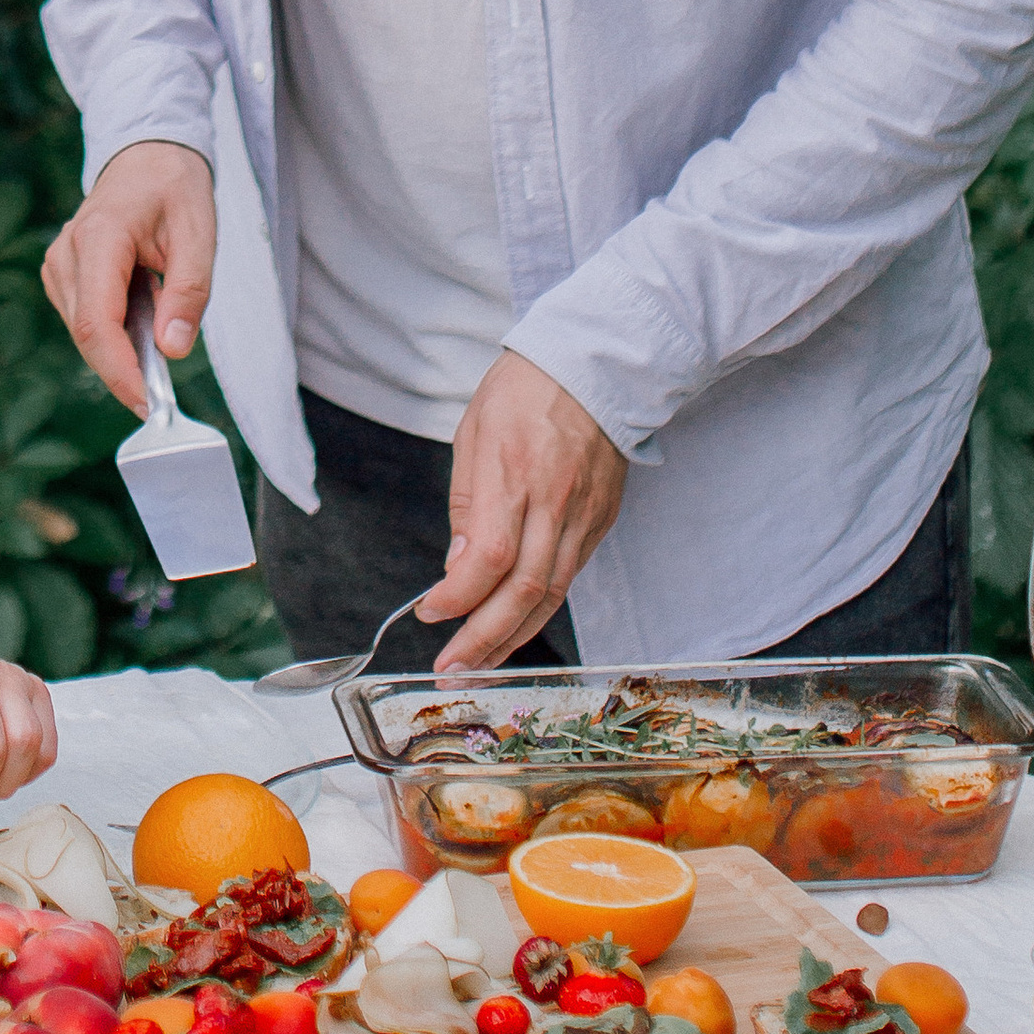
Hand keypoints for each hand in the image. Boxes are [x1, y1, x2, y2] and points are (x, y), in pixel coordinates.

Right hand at [40, 141, 216, 416]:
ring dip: (122, 348)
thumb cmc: (174, 189)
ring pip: (84, 332)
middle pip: (87, 334)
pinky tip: (143, 308)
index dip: (119, 370)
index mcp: (100, 237)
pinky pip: (85, 320)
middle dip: (124, 370)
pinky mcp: (62, 275)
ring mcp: (59, 264)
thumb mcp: (200, 234)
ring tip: (161, 316)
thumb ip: (189, 292)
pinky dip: (115, 332)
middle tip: (164, 391)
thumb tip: (173, 350)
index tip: (147, 404)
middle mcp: (68, 252)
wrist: (147, 156)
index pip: (99, 321)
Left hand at [420, 352, 626, 672]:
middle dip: (484, 638)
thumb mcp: (473, 434)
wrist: (596, 365)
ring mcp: (585, 515)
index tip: (430, 612)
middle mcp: (555, 503)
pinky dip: (541, 609)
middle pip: (524, 591)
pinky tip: (515, 624)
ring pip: (553, 594)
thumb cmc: (525, 390)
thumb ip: (466, 505)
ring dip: (513, 636)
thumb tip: (455, 569)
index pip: (490, 558)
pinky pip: (570, 576)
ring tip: (480, 662)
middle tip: (452, 668)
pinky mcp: (602, 520)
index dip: (459, 597)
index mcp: (515, 474)